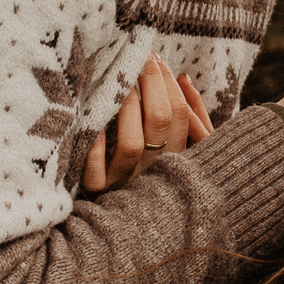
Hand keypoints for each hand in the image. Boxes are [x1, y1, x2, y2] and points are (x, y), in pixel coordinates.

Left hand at [82, 59, 214, 191]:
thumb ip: (190, 115)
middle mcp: (155, 170)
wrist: (126, 225)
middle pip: (159, 123)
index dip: (168, 83)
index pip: (180, 115)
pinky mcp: (99, 193)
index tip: (156, 58)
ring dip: (126, 109)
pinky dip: (93, 149)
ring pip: (131, 144)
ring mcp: (126, 182)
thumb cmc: (153, 171)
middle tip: (139, 59)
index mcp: (177, 159)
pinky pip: (95, 174)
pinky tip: (92, 125)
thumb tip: (185, 78)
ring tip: (120, 84)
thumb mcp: (179, 145)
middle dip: (150, 84)